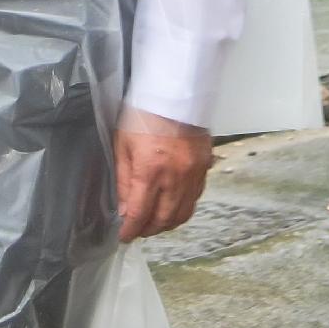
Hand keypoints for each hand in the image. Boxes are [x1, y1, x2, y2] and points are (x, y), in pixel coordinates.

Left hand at [115, 111, 213, 240]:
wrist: (174, 91)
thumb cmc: (143, 114)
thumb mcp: (123, 145)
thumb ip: (124, 181)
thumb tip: (125, 210)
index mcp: (150, 170)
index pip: (140, 213)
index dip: (131, 230)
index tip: (124, 236)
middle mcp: (175, 176)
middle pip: (164, 219)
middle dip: (149, 230)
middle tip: (138, 230)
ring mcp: (194, 172)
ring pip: (183, 213)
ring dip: (168, 223)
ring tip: (155, 222)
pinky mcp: (205, 166)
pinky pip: (196, 197)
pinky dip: (183, 208)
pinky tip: (173, 205)